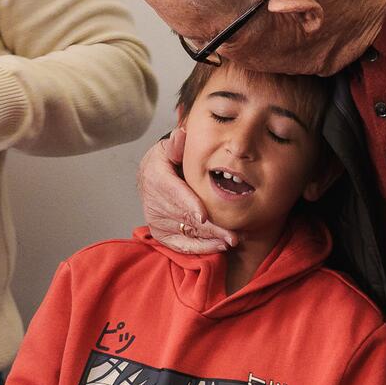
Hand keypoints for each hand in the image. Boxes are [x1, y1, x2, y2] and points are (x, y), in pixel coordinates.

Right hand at [138, 128, 235, 253]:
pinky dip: (199, 248)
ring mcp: (155, 218)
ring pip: (185, 232)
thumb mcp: (171, 147)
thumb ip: (178, 144)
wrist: (153, 175)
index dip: (188, 204)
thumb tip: (181, 136)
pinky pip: (180, 245)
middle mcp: (153, 199)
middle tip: (232, 235)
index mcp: (156, 175)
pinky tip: (217, 248)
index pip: (173, 192)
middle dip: (209, 228)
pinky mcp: (160, 233)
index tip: (203, 216)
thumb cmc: (169, 159)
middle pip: (184, 217)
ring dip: (208, 240)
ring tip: (230, 242)